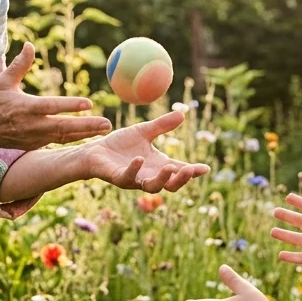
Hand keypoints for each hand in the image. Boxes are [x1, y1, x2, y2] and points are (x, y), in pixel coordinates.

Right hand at [0, 44, 111, 150]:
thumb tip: (30, 44)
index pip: (52, 107)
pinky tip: (88, 135)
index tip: (89, 103)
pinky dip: (74, 139)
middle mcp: (32, 125)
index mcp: (25, 107)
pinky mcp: (34, 145)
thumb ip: (20, 64)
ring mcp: (34, 138)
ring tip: (105, 130)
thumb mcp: (3, 81)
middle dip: (87, 126)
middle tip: (107, 123)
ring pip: (64, 137)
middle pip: (64, 127)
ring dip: (85, 133)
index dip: (70, 105)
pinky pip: (58, 142)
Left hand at [83, 111, 209, 192]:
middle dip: (181, 180)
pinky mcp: (117, 178)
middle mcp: (148, 176)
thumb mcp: (144, 132)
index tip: (206, 168)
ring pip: (152, 187)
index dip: (192, 171)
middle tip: (190, 170)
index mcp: (157, 166)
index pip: (179, 171)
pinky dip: (134, 170)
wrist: (95, 150)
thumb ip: (162, 125)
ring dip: (162, 179)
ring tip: (170, 167)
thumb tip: (182, 114)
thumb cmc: (120, 144)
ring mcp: (134, 179)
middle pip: (170, 185)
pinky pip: (128, 178)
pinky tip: (139, 160)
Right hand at [270, 193, 301, 279]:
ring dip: (285, 235)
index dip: (299, 202)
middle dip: (287, 217)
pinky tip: (280, 255)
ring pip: (296, 239)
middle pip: (299, 222)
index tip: (288, 197)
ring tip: (272, 232)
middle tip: (275, 211)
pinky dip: (290, 257)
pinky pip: (300, 257)